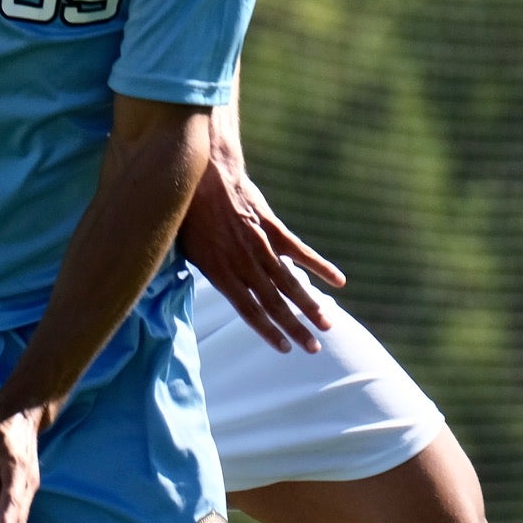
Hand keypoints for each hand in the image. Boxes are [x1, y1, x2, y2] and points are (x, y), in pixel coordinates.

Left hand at [174, 157, 345, 351]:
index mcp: (219, 273)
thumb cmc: (187, 212)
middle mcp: (243, 264)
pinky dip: (320, 267)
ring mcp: (261, 246)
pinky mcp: (274, 228)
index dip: (268, 332)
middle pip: (274, 303)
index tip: (285, 349)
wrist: (204, 173)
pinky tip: (339, 280)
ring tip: (327, 324)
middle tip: (313, 349)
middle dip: (296, 328)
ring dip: (311, 306)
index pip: (249, 311)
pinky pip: (301, 251)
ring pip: (290, 283)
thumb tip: (191, 289)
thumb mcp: (184, 249)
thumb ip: (201, 271)